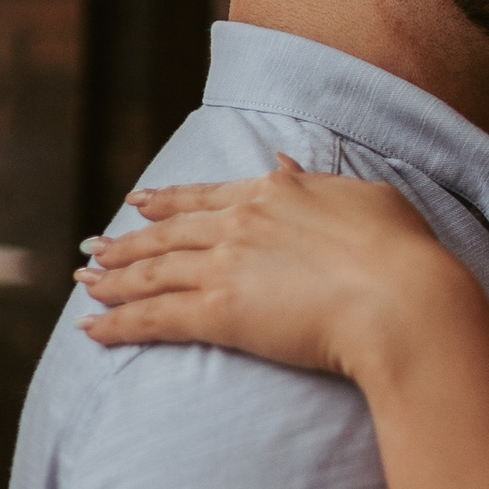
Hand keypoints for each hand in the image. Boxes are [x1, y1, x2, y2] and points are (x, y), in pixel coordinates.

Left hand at [76, 164, 458, 383]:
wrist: (401, 299)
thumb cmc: (400, 252)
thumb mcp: (364, 197)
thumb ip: (316, 180)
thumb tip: (282, 160)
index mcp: (274, 192)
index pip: (205, 197)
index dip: (168, 202)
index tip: (139, 203)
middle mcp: (240, 223)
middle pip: (168, 233)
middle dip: (128, 241)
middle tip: (97, 249)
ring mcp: (225, 266)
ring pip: (152, 271)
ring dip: (113, 279)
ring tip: (86, 285)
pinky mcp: (217, 312)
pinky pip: (153, 317)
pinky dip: (118, 322)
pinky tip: (93, 328)